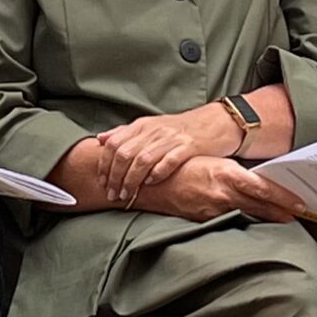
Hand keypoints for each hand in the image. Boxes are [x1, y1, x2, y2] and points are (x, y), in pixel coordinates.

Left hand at [96, 104, 240, 202]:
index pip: (114, 144)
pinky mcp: (189, 146)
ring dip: (132, 180)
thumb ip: (125, 133)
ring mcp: (171, 137)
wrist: (216, 122)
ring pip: (143, 159)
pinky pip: (169, 160)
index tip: (102, 182)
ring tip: (128, 194)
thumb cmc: (180, 129)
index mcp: (142, 125)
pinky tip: (151, 183)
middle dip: (115, 177)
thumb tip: (100, 139)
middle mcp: (154, 130)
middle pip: (125, 154)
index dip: (104, 165)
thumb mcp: (151, 126)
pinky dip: (158, 173)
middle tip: (113, 194)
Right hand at [135, 158, 300, 224]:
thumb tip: (258, 179)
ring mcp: (214, 210)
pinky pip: (231, 219)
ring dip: (267, 216)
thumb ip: (234, 173)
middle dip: (282, 211)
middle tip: (302, 213)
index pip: (263, 189)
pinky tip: (255, 218)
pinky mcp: (205, 219)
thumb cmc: (181, 164)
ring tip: (285, 217)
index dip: (284, 198)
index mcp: (226, 175)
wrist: (149, 181)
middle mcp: (223, 195)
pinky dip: (245, 218)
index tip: (301, 203)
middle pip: (261, 207)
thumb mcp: (212, 162)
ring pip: (248, 215)